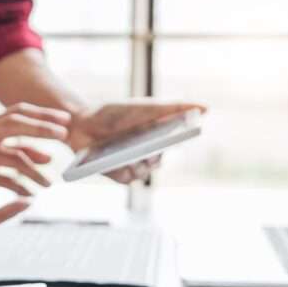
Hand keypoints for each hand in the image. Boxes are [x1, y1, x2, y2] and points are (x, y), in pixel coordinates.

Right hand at [0, 103, 70, 196]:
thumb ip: (18, 149)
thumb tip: (49, 157)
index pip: (19, 110)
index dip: (44, 114)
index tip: (66, 120)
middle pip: (16, 123)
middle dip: (42, 128)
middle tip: (65, 136)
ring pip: (12, 157)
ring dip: (35, 171)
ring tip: (50, 183)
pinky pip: (1, 180)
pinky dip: (19, 188)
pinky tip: (31, 195)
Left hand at [69, 100, 205, 182]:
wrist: (81, 121)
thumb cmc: (115, 113)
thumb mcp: (146, 108)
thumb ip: (175, 107)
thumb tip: (206, 108)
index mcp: (157, 137)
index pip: (174, 144)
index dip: (177, 143)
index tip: (177, 139)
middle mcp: (146, 154)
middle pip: (158, 161)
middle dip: (154, 155)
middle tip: (149, 150)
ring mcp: (131, 165)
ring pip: (143, 172)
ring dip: (138, 165)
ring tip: (130, 156)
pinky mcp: (115, 174)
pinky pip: (125, 178)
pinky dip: (123, 171)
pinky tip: (117, 162)